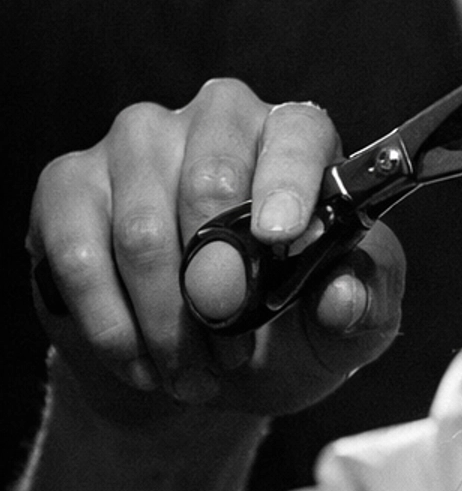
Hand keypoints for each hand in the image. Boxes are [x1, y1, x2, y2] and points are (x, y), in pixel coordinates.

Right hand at [29, 78, 404, 426]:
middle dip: (220, 284)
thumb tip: (340, 296)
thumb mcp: (345, 331)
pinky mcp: (69, 184)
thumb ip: (363, 310)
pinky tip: (141, 362)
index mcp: (296, 137)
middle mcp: (216, 118)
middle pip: (209, 182)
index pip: (297, 135)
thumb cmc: (288, 328)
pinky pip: (78, 253)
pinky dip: (111, 324)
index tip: (281, 239)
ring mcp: (136, 142)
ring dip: (167, 322)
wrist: (204, 364)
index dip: (288, 183)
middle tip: (230, 351)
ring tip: (192, 373)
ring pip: (140, 230)